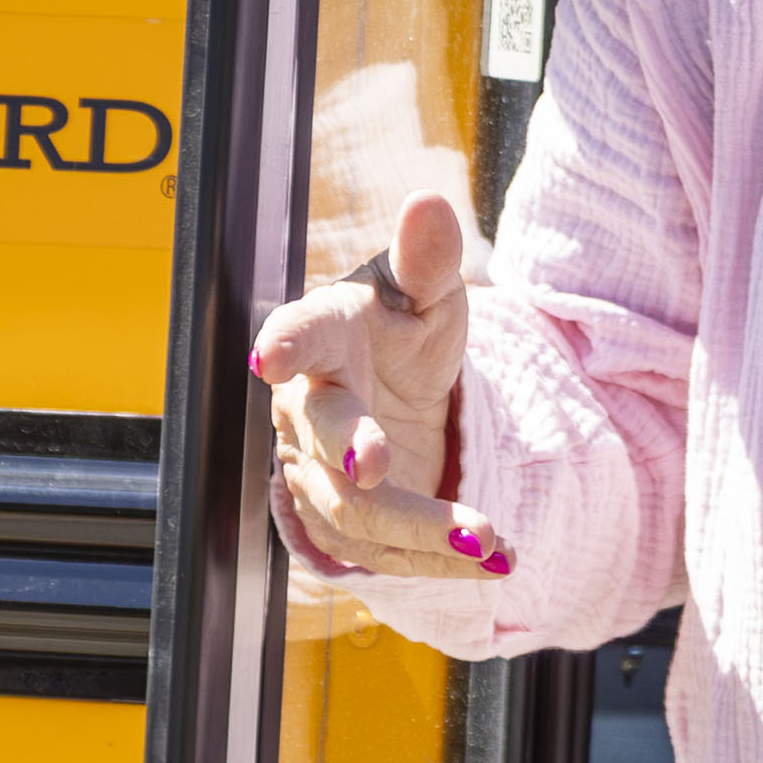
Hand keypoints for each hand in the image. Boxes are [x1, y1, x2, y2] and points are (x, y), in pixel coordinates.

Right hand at [244, 189, 507, 587]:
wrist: (395, 394)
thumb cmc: (400, 332)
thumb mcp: (424, 293)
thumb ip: (427, 257)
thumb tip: (429, 200)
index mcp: (322, 336)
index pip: (297, 335)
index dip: (283, 343)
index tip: (271, 355)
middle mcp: (308, 409)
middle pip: (321, 437)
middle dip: (348, 452)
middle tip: (374, 464)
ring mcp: (317, 472)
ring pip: (356, 510)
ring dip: (422, 530)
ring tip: (490, 542)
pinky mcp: (341, 522)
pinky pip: (382, 551)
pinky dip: (437, 560)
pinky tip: (492, 561)